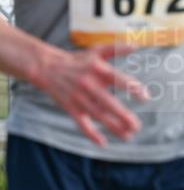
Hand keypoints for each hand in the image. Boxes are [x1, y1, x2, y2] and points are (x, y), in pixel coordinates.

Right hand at [32, 43, 148, 146]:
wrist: (46, 67)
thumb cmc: (75, 61)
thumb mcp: (95, 51)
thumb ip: (115, 48)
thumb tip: (136, 46)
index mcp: (97, 69)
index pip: (117, 79)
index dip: (132, 88)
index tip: (144, 97)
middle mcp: (88, 84)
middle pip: (107, 102)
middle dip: (122, 115)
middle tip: (136, 125)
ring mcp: (78, 97)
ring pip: (97, 115)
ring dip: (112, 127)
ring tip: (127, 135)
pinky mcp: (70, 107)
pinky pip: (81, 123)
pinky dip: (90, 134)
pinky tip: (102, 142)